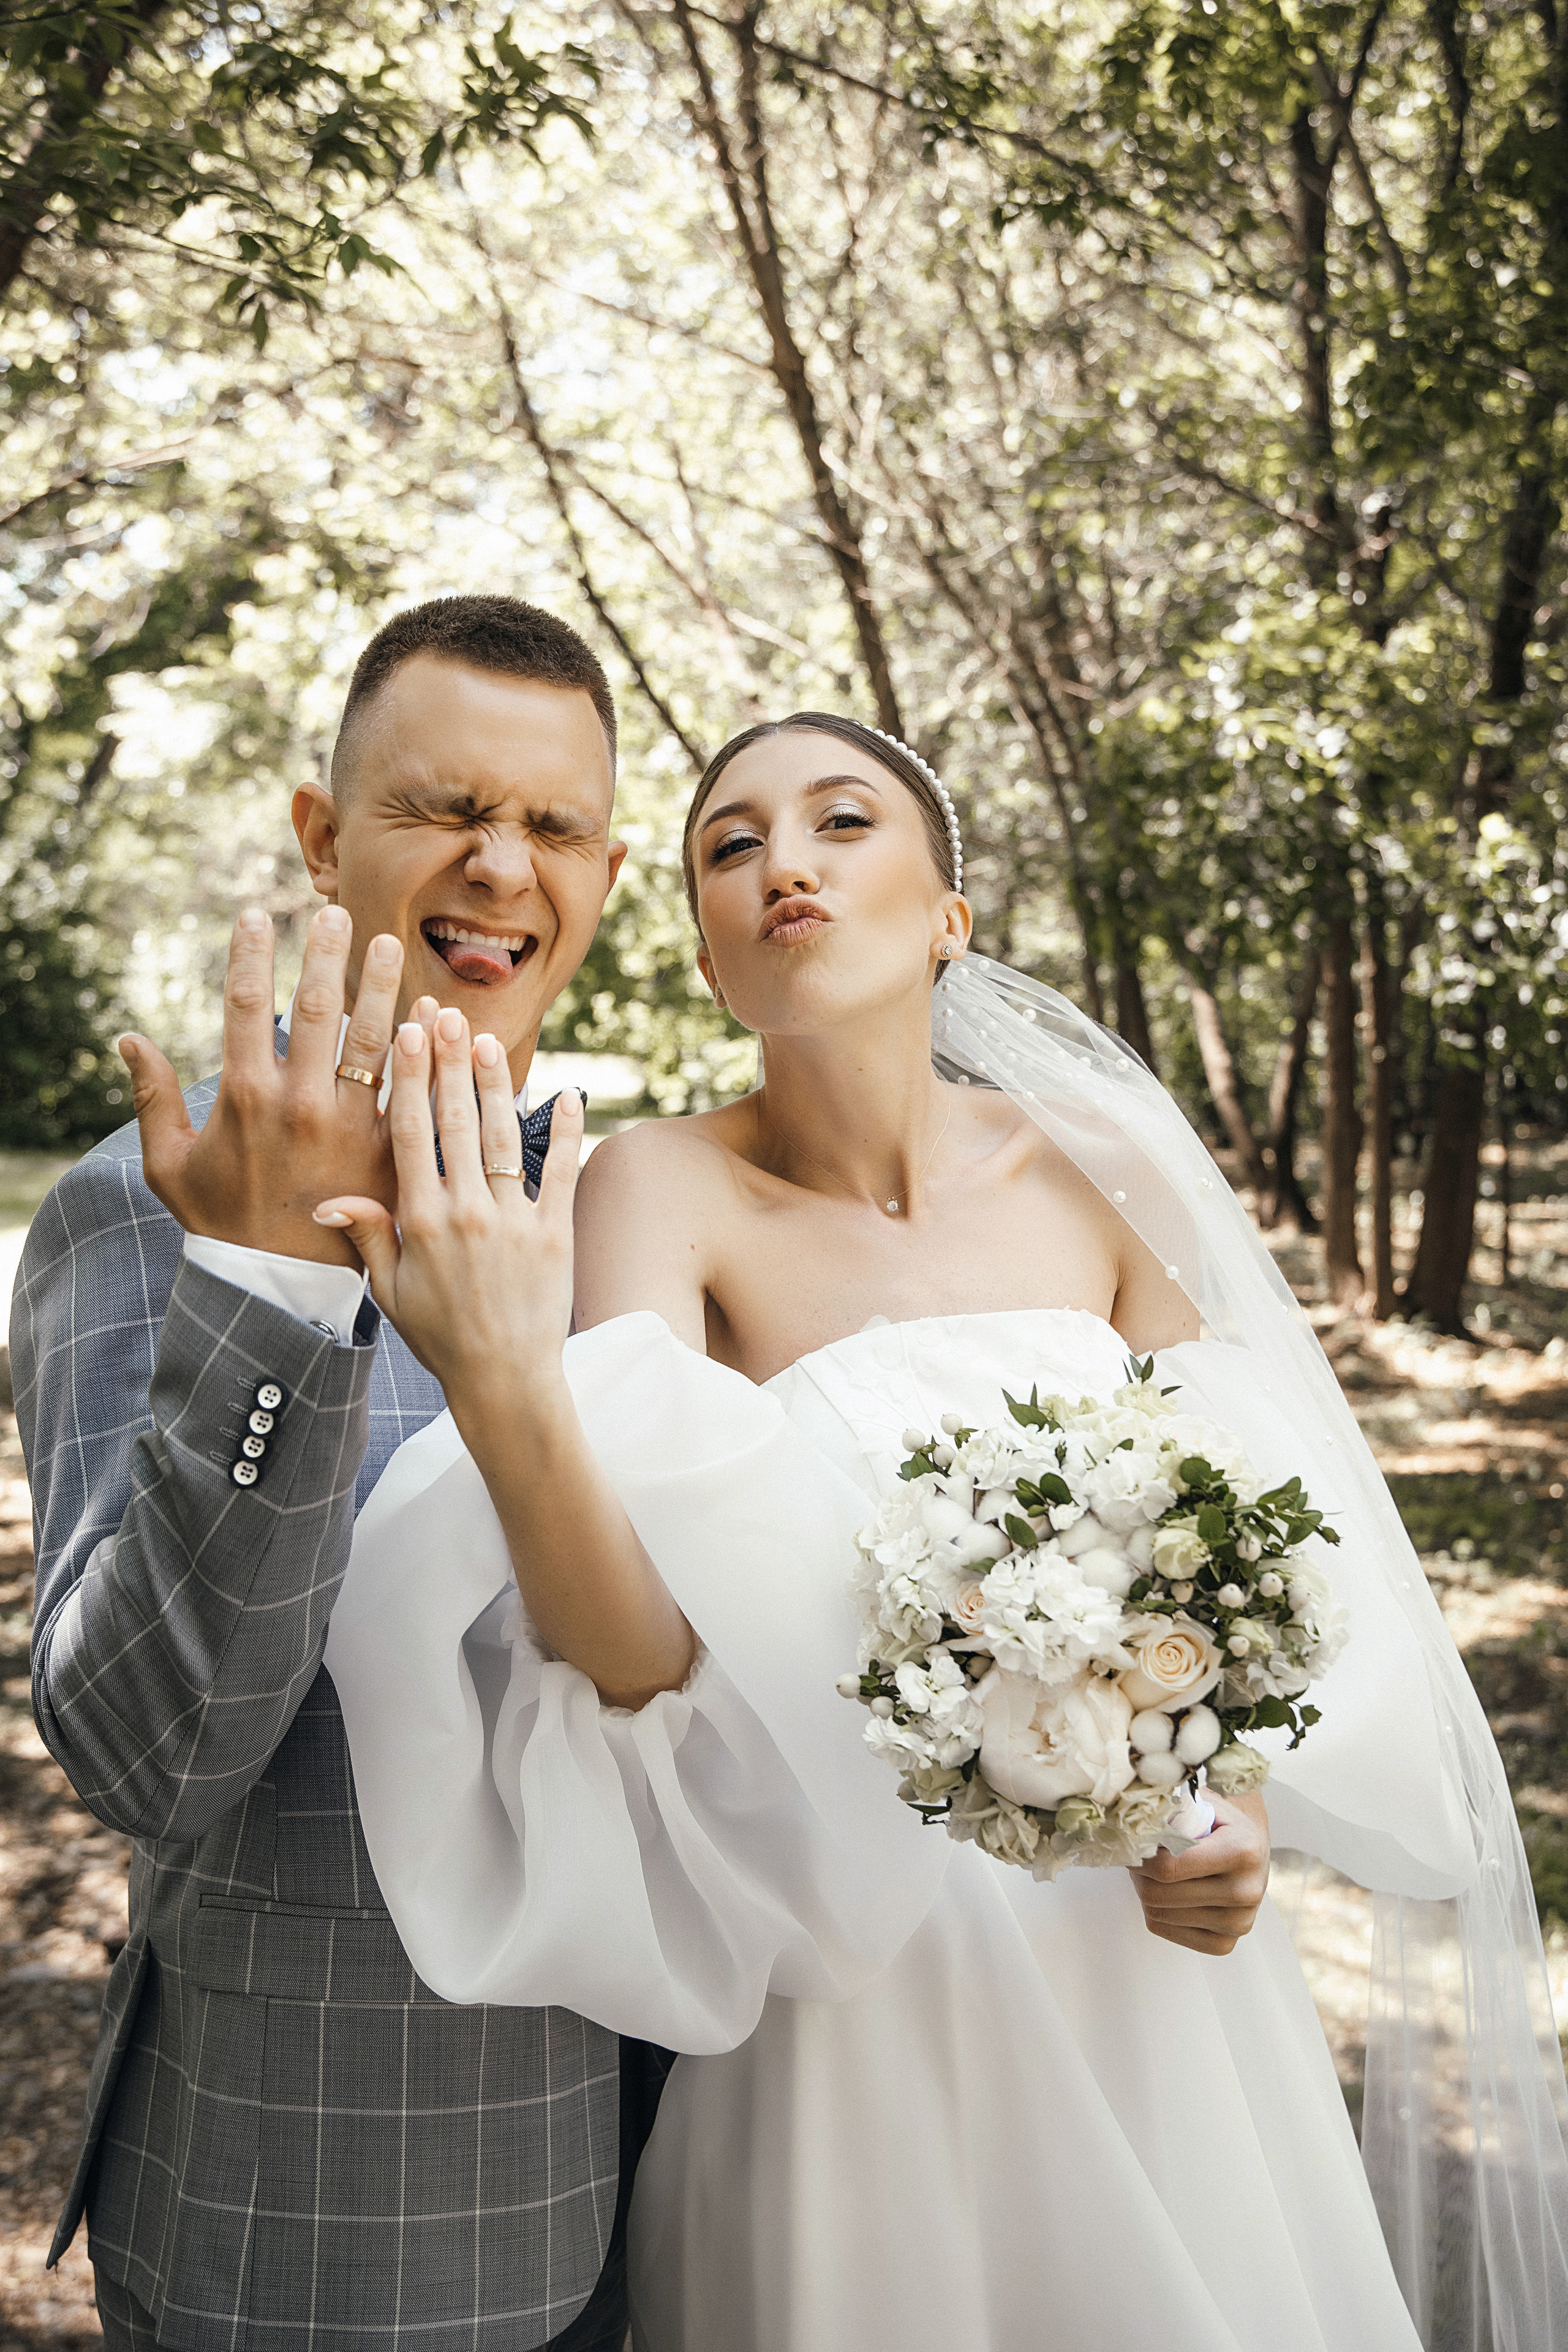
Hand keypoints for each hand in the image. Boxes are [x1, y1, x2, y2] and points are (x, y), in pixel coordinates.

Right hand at [119, 905, 403, 1266]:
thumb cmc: (221, 1220)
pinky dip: (424, 1051)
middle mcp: (299, 1102)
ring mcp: (347, 1125)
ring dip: (381, 988)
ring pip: (371, 1041)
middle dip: (323, 956)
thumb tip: (128, 1039)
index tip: (254, 914)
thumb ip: (153, 1098)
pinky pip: (410, 1091)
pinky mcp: (386, 1150)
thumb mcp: (170, 1165)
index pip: (244, 1007)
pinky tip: (435, 1015)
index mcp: (245, 1096)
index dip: (248, 956)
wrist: (277, 1285)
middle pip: (314, 1011)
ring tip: (390, 945)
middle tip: (335, 913)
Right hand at [313, 1005, 582, 1407]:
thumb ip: (366, 1236)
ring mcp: (514, 1221)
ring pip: (504, 1137)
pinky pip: (564, 1173)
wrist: (502, 1380)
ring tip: (489, 1039)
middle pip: (457, 1122)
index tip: (406, 1033)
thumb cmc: (439, 1336)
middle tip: (447, 1014)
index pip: (410, 1133)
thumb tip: (327, 1199)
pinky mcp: (555, 1234)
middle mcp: (466, 1213)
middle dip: (450, 1063)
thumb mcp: (388, 1290)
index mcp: (420, 1220)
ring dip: (498, 1084)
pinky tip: (569, 1092)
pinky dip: (568, 1132)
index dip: (409, 1078)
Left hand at [1127, 1790, 1270, 1955]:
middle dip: (1138, 1872)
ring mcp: (1237, 1922)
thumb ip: (1169, 1814)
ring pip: (1157, 1914)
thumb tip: (1129, 1830)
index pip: (1168, 1867)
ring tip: (1154, 1869)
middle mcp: (1245, 1892)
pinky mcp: (1225, 1943)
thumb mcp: (1199, 1805)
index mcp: (1241, 1851)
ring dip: (1145, 1889)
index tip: (1133, 1842)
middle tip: (1138, 1855)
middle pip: (1158, 1894)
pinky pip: (1165, 1930)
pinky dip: (1155, 1910)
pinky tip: (1167, 1890)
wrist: (1250, 1849)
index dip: (1140, 1855)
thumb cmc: (1219, 1824)